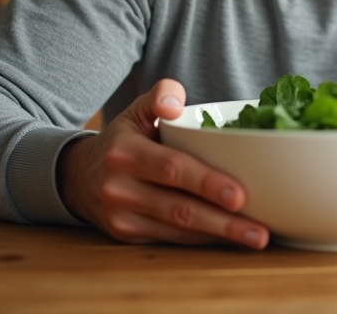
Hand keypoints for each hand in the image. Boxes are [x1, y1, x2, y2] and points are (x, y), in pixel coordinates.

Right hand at [57, 79, 269, 248]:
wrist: (77, 175)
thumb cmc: (124, 138)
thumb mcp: (136, 110)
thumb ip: (160, 96)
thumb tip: (176, 104)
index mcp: (126, 152)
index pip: (172, 168)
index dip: (207, 183)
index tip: (240, 194)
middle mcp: (120, 187)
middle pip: (179, 208)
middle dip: (222, 221)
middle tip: (259, 229)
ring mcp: (122, 216)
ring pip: (178, 230)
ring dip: (220, 237)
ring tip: (256, 238)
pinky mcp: (127, 236)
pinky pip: (172, 240)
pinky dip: (204, 241)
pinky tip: (230, 239)